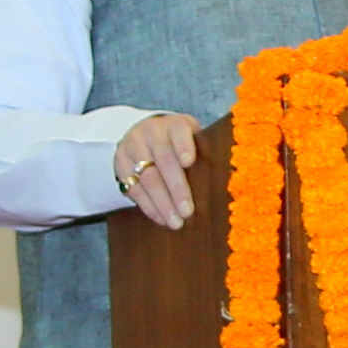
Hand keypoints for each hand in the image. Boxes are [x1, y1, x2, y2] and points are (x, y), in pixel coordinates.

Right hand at [112, 112, 199, 230]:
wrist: (147, 133)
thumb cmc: (182, 142)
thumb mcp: (193, 137)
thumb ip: (204, 151)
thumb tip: (227, 179)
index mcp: (173, 125)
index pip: (178, 133)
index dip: (183, 146)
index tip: (188, 162)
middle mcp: (150, 134)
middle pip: (163, 162)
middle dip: (176, 189)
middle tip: (188, 211)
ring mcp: (132, 149)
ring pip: (147, 178)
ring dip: (162, 203)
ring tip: (176, 222)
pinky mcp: (121, 166)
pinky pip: (134, 188)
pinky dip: (149, 206)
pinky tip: (161, 219)